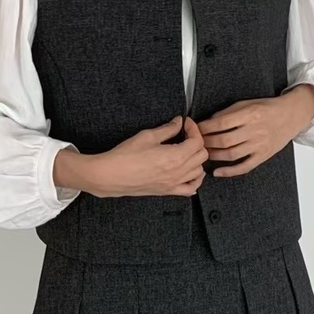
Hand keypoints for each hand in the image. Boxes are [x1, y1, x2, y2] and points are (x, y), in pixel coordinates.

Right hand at [88, 114, 208, 197]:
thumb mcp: (148, 136)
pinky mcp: (167, 191)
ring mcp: (174, 183)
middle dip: (197, 141)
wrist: (111, 175)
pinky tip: (191, 172)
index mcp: (175, 156)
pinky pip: (190, 189)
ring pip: (199, 171)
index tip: (186, 123)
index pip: (197, 141)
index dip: (194, 129)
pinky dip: (195, 180)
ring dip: (196, 159)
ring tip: (187, 150)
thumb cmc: (126, 156)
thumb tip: (178, 122)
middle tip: (186, 134)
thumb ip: (167, 129)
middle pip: (202, 156)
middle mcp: (178, 172)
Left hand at [196, 87, 313, 177]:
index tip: (195, 128)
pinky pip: (244, 167)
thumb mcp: (247, 103)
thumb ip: (228, 112)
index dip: (205, 127)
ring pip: (231, 154)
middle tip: (196, 143)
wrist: (291, 115)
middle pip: (224, 140)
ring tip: (204, 153)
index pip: (221, 123)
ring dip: (214, 155)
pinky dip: (229, 172)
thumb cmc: (268, 108)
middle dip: (206, 142)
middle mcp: (255, 130)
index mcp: (250, 114)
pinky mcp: (263, 156)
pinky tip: (217, 172)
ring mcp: (259, 145)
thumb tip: (208, 122)